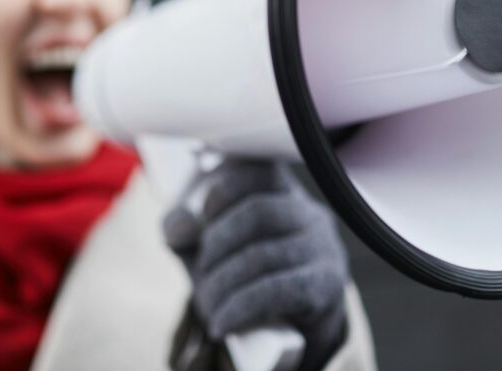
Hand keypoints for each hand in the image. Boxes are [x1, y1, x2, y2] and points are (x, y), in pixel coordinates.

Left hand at [163, 160, 348, 370]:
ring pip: (263, 255)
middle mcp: (309, 214)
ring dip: (222, 284)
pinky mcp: (324, 286)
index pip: (256, 171)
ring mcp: (323, 248)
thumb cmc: (244, 277)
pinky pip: (277, 290)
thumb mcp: (207, 250)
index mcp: (282, 192)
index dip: (222, 192)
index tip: (202, 218)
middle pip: (258, 212)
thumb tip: (177, 231)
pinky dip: (239, 308)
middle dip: (217, 243)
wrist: (292, 329)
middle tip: (201, 271)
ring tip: (206, 305)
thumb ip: (183, 232)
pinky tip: (222, 322)